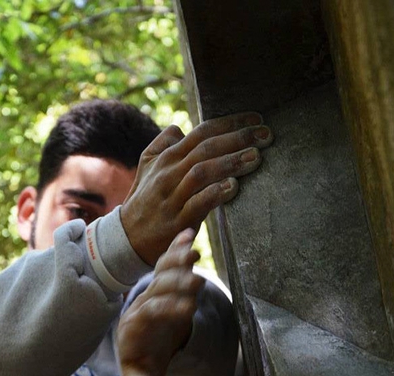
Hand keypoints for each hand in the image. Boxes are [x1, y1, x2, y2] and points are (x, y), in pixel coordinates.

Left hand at [117, 229, 204, 375]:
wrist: (141, 342)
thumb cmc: (142, 361)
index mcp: (133, 327)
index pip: (147, 315)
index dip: (164, 311)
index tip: (185, 309)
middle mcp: (141, 305)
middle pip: (156, 290)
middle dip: (175, 285)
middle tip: (196, 279)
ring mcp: (151, 291)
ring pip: (162, 272)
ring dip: (176, 260)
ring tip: (192, 248)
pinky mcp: (162, 282)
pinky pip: (167, 262)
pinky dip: (177, 249)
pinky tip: (190, 234)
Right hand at [121, 112, 272, 264]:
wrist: (128, 238)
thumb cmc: (145, 200)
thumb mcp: (147, 167)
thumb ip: (163, 144)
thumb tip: (181, 127)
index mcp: (167, 157)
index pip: (202, 132)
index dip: (230, 123)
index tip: (257, 120)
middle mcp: (169, 173)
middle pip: (206, 148)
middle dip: (238, 138)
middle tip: (266, 135)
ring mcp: (172, 197)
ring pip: (202, 172)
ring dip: (231, 162)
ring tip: (257, 157)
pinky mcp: (176, 220)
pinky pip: (197, 203)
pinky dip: (215, 193)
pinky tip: (234, 187)